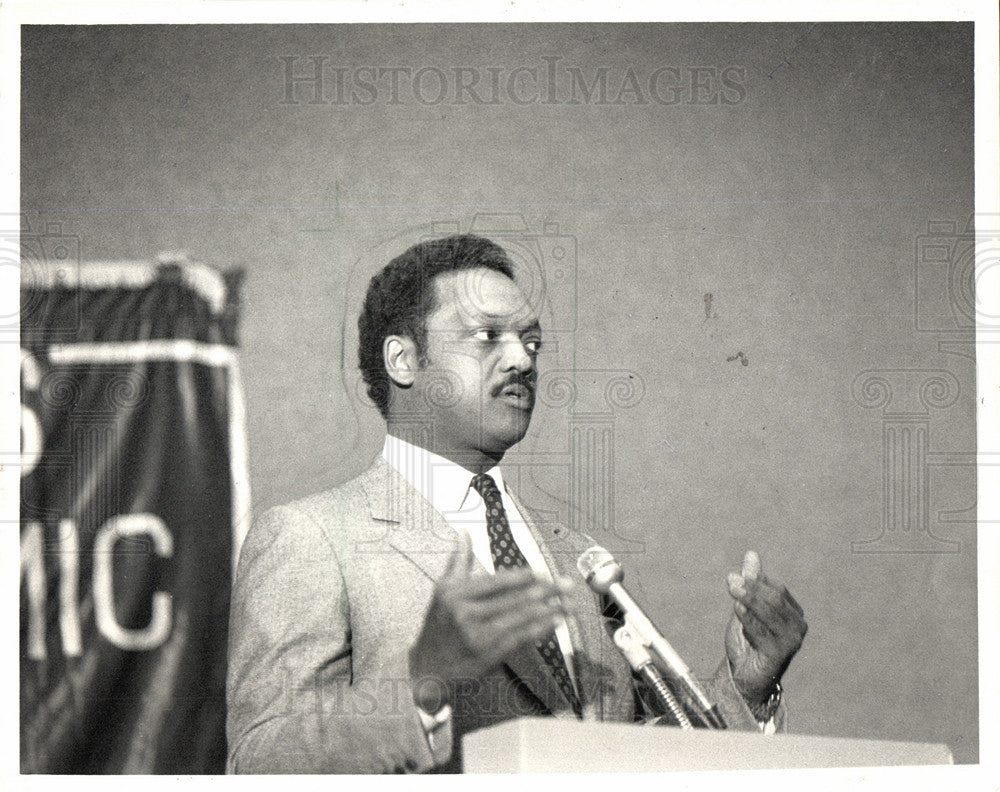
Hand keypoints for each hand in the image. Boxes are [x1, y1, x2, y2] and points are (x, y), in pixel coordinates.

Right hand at [408, 531, 573, 711]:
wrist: (428, 668)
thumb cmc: (438, 625)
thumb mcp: (443, 590)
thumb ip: (458, 561)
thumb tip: (464, 532)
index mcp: (455, 593)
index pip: (495, 581)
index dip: (522, 577)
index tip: (543, 574)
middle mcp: (465, 612)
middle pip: (512, 598)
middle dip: (545, 591)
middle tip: (567, 585)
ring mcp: (477, 635)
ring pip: (520, 618)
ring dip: (548, 610)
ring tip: (568, 603)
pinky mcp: (487, 654)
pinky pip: (519, 638)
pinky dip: (540, 629)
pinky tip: (555, 622)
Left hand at [724, 551, 806, 709]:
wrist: (742, 676)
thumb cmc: (747, 641)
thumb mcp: (746, 607)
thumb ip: (751, 583)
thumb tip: (751, 554)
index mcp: (793, 614)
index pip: (778, 590)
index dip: (758, 580)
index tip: (738, 574)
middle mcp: (797, 627)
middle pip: (776, 600)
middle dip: (752, 588)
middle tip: (731, 580)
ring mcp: (791, 642)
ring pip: (770, 614)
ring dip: (749, 600)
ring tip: (733, 591)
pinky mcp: (779, 655)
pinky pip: (763, 633)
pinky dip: (749, 620)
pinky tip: (737, 610)